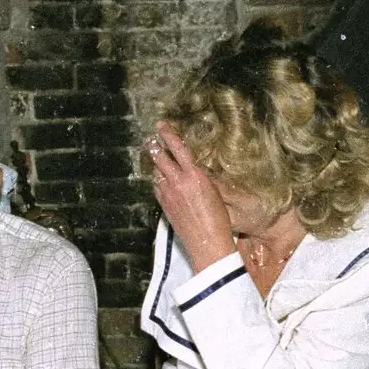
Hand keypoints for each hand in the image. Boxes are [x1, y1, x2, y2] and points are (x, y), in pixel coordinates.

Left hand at [148, 122, 235, 270]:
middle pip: (160, 159)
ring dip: (155, 165)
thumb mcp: (214, 192)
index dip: (168, 135)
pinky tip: (159, 180)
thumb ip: (199, 179)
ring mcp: (168, 195)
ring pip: (156, 173)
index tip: (161, 126)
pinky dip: (157, 181)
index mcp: (194, 175)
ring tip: (154, 158)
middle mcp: (178, 182)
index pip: (178, 149)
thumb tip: (192, 171)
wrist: (208, 242)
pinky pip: (157, 188)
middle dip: (154, 147)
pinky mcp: (164, 206)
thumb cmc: (218, 219)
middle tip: (150, 139)